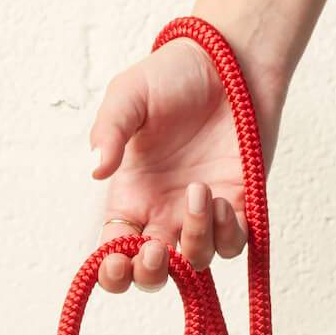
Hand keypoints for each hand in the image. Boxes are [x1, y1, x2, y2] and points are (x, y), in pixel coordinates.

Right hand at [88, 38, 281, 293]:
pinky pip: (232, 244)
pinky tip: (221, 198)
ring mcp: (201, 213)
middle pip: (152, 274)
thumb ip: (109, 131)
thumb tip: (96, 171)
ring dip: (196, 238)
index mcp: (131, 195)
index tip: (119, 261)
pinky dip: (226, 233)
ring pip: (195, 262)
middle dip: (151, 275)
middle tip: (156, 250)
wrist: (230, 59)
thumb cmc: (174, 74)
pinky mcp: (238, 206)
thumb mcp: (129, 94)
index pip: (114, 251)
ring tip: (199, 190)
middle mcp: (163, 212)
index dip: (113, 271)